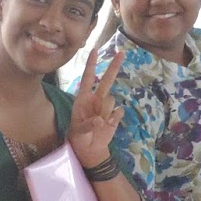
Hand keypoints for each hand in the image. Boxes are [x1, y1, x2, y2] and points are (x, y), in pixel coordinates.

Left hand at [68, 49, 124, 168]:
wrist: (90, 150)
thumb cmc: (79, 137)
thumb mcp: (78, 132)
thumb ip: (88, 125)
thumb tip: (100, 120)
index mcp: (83, 98)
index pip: (87, 78)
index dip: (91, 64)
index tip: (94, 49)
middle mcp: (96, 99)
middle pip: (106, 80)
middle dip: (114, 66)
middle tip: (122, 53)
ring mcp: (106, 107)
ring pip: (111, 100)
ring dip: (105, 112)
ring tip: (97, 124)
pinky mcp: (114, 115)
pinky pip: (118, 112)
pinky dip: (113, 119)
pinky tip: (107, 126)